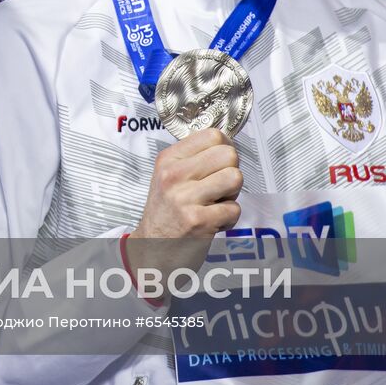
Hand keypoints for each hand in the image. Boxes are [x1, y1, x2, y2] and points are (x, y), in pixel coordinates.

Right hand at [127, 129, 241, 289]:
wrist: (151, 249)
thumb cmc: (165, 212)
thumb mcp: (168, 176)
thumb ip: (193, 158)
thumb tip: (228, 143)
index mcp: (169, 159)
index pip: (213, 135)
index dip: (226, 149)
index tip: (220, 163)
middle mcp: (174, 175)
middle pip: (229, 154)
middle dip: (231, 172)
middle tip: (217, 187)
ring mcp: (185, 198)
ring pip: (235, 178)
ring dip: (232, 195)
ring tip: (216, 203)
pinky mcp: (198, 221)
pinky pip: (234, 209)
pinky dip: (229, 219)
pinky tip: (213, 222)